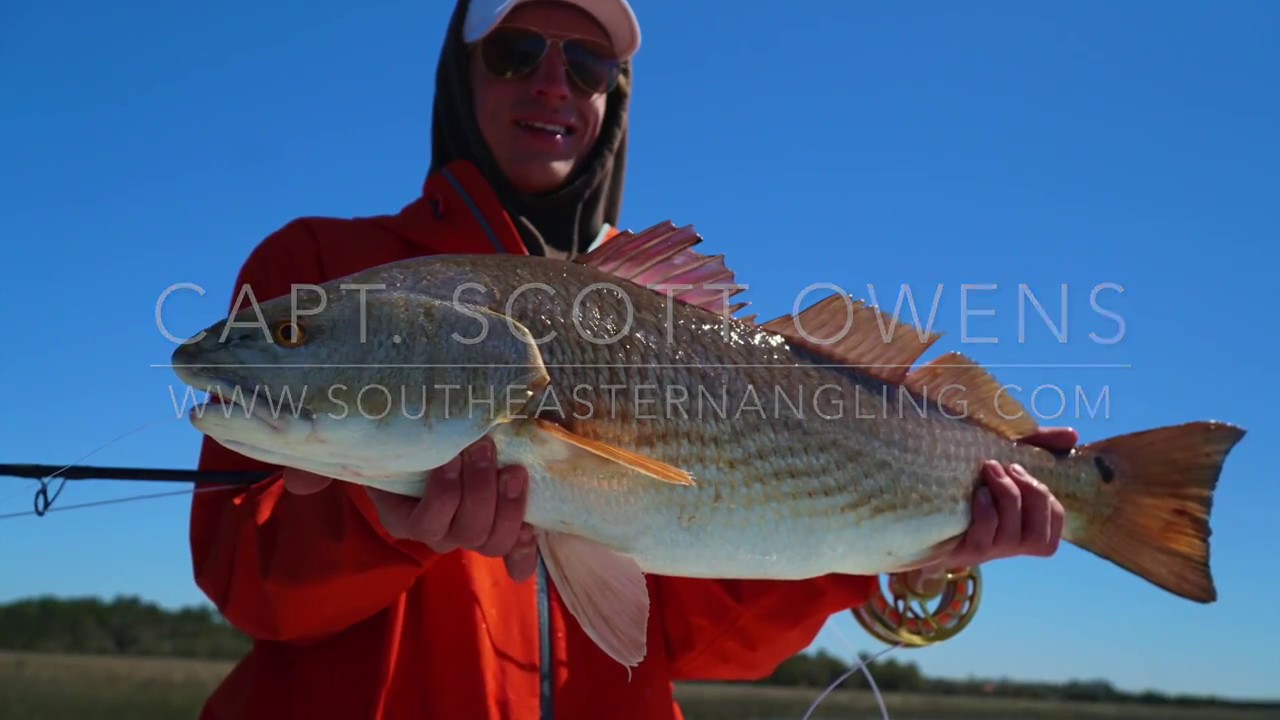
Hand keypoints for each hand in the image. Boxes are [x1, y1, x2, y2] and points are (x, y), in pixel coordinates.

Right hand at [282, 436, 538, 582]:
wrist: (426, 435)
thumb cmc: (393, 442)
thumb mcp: (355, 449)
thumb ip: (320, 467)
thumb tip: (297, 484)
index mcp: (407, 519)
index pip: (427, 526)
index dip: (443, 498)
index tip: (448, 457)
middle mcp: (442, 532)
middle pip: (467, 533)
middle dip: (479, 492)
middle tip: (483, 447)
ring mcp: (474, 529)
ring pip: (494, 539)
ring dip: (508, 505)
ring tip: (512, 467)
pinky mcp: (503, 522)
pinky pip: (516, 553)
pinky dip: (526, 546)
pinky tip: (534, 526)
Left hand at [902, 427, 1076, 592]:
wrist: (903, 499)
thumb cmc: (958, 476)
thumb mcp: (998, 456)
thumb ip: (1035, 444)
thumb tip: (1073, 436)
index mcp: (1017, 524)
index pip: (1056, 527)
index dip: (1051, 502)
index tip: (1023, 469)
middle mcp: (1004, 544)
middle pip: (1041, 539)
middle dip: (1033, 496)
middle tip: (1008, 467)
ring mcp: (982, 551)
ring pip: (1015, 537)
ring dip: (1008, 497)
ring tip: (988, 470)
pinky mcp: (959, 552)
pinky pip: (985, 539)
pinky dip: (986, 512)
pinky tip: (975, 494)